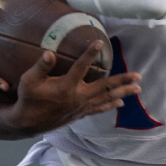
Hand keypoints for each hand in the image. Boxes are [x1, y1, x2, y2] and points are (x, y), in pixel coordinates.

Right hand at [2, 44, 141, 136]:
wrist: (28, 123)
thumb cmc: (28, 99)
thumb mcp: (29, 80)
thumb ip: (41, 66)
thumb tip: (50, 53)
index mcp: (65, 87)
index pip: (81, 68)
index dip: (89, 54)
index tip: (99, 43)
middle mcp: (77, 97)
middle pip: (104, 87)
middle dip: (122, 81)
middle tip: (138, 76)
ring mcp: (80, 107)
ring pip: (105, 99)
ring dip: (122, 93)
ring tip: (137, 89)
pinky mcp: (79, 114)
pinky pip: (99, 109)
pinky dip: (110, 105)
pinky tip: (120, 103)